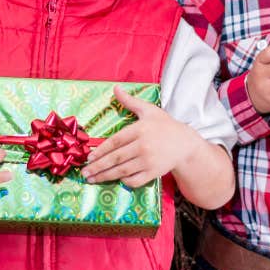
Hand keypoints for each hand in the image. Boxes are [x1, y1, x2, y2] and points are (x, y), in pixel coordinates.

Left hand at [82, 85, 201, 187]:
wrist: (185, 144)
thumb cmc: (165, 126)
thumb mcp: (148, 110)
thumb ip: (130, 101)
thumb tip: (115, 88)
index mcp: (139, 130)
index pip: (115, 141)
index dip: (100, 150)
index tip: (88, 157)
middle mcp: (143, 146)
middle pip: (116, 158)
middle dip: (98, 166)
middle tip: (84, 172)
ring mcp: (149, 161)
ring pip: (123, 170)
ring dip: (106, 176)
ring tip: (92, 179)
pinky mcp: (154, 173)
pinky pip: (135, 180)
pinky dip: (125, 181)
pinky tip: (115, 180)